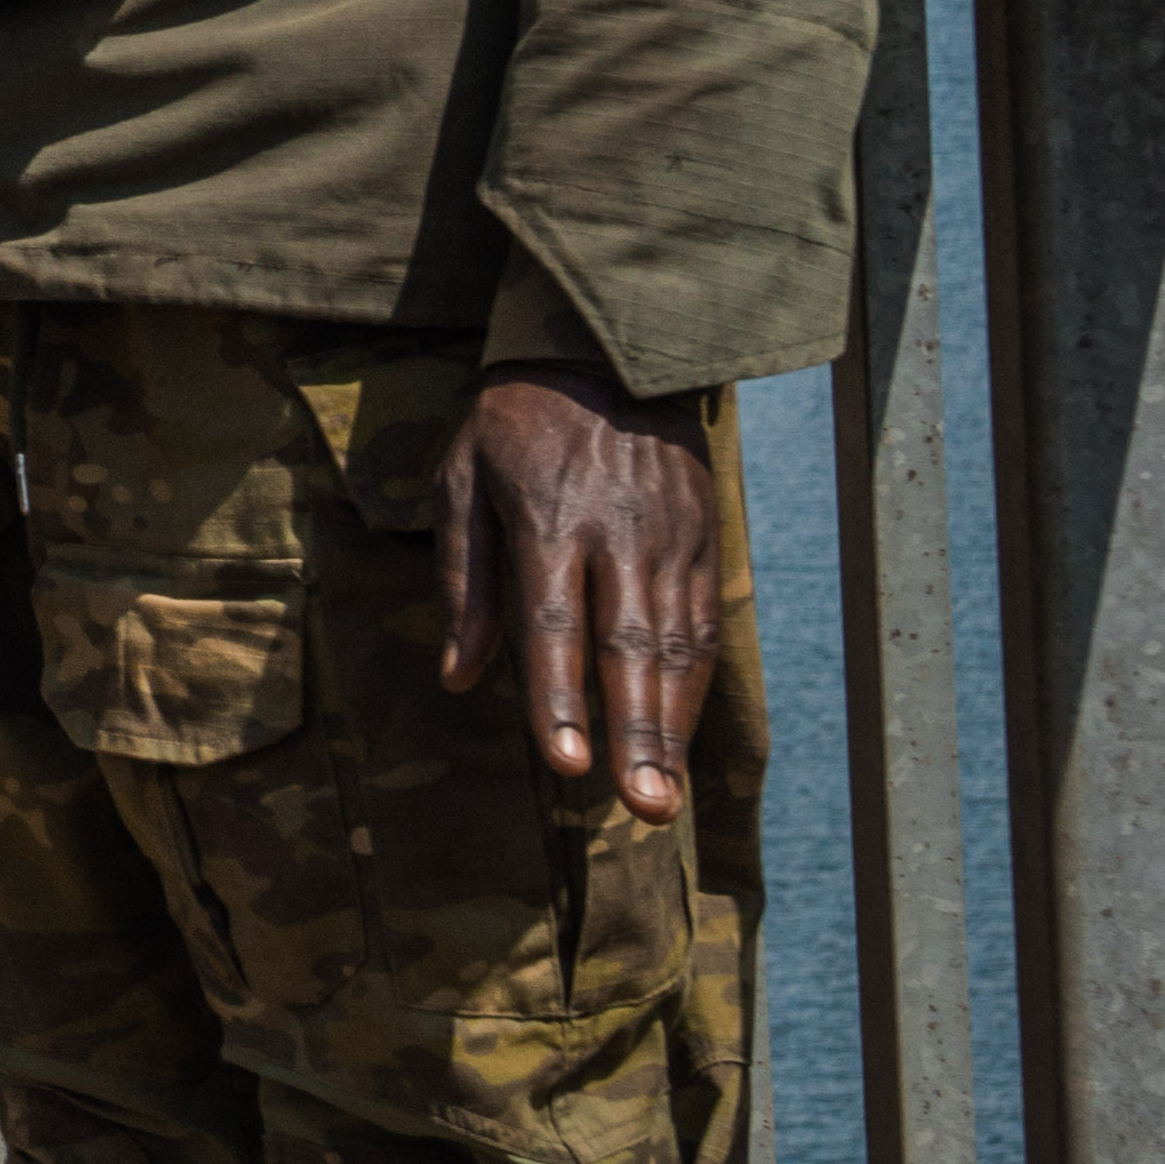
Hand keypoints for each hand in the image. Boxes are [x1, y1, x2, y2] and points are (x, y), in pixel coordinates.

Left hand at [439, 365, 723, 819]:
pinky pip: (702, 625)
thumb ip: (464, 581)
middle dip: (636, 736)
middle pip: (630, 649)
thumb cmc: (514, 427)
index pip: (556, 624)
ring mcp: (672, 539)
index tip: (565, 764)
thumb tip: (460, 678)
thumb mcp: (462, 483)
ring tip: (664, 796)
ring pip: (678, 647)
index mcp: (551, 520)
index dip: (561, 698)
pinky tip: (680, 737)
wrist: (611, 355)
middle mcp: (621, 535)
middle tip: (642, 808)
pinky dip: (694, 688)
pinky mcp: (704, 539)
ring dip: (673, 728)